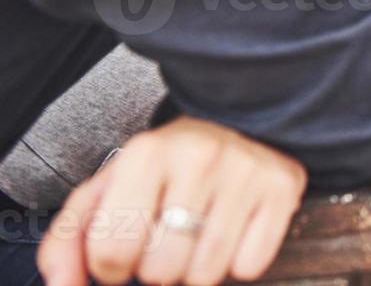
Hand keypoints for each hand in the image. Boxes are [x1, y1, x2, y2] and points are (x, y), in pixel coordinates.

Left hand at [36, 116, 305, 285]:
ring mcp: (245, 172)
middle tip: (167, 239)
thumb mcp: (107, 190)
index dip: (111, 267)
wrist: (237, 122)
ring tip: (197, 237)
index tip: (124, 250)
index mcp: (146, 153)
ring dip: (195, 269)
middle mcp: (199, 157)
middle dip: (157, 268)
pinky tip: (232, 232)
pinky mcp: (282, 189)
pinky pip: (249, 266)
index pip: (112, 252)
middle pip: (161, 269)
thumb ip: (67, 241)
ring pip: (206, 274)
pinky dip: (237, 262)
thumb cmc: (164, 167)